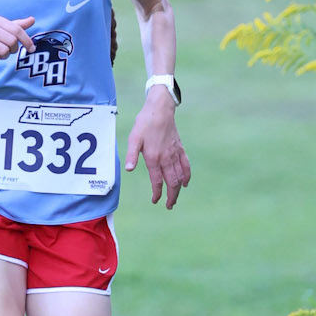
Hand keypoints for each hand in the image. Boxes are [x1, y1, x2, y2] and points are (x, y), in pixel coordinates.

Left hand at [125, 93, 190, 208]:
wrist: (160, 110)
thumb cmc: (144, 123)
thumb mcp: (134, 138)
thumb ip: (131, 155)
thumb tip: (128, 169)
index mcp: (154, 158)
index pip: (157, 181)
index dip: (157, 193)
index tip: (155, 200)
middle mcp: (166, 158)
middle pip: (172, 183)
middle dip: (171, 196)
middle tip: (169, 206)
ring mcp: (175, 154)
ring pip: (180, 176)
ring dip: (179, 190)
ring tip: (175, 199)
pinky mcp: (180, 149)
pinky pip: (186, 165)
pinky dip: (187, 176)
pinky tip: (185, 183)